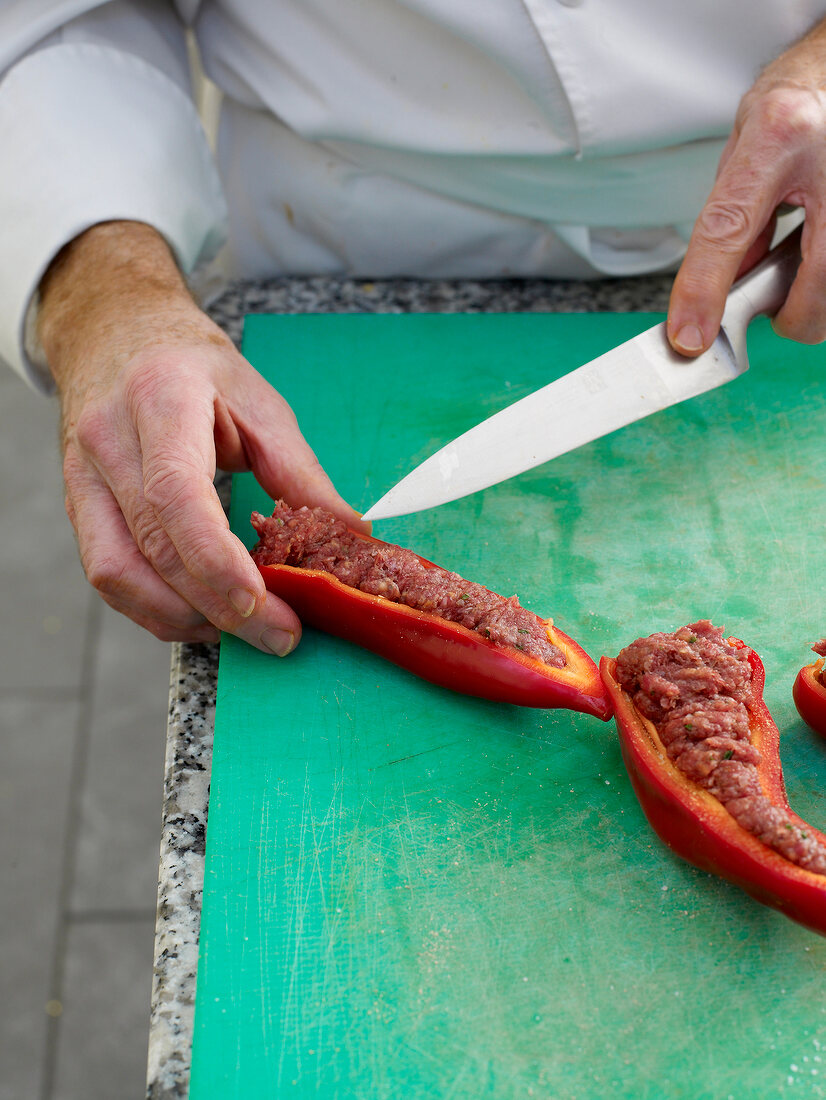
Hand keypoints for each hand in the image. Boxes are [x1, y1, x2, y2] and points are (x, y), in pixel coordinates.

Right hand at [39, 221, 364, 651]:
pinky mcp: (81, 508)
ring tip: (247, 631)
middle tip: (280, 634)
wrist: (120, 339)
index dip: (215, 559)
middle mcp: (108, 440)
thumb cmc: (196, 369)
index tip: (262, 601)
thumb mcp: (260, 404)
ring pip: (118, 574)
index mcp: (160, 398)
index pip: (176, 493)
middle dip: (219, 606)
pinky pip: (111, 575)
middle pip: (153, 546)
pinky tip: (207, 616)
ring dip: (185, 617)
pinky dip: (160, 608)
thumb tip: (350, 536)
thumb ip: (301, 474)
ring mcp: (84, 477)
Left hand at [668, 18, 825, 355]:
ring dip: (814, 300)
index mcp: (780, 137)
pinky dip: (824, 282)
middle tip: (774, 304)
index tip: (690, 339)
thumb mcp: (745, 155)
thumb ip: (729, 225)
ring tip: (802, 265)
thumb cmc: (793, 107)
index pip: (728, 230)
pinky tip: (816, 254)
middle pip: (816, 292)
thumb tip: (717, 293)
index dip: (705, 291)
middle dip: (790, 317)